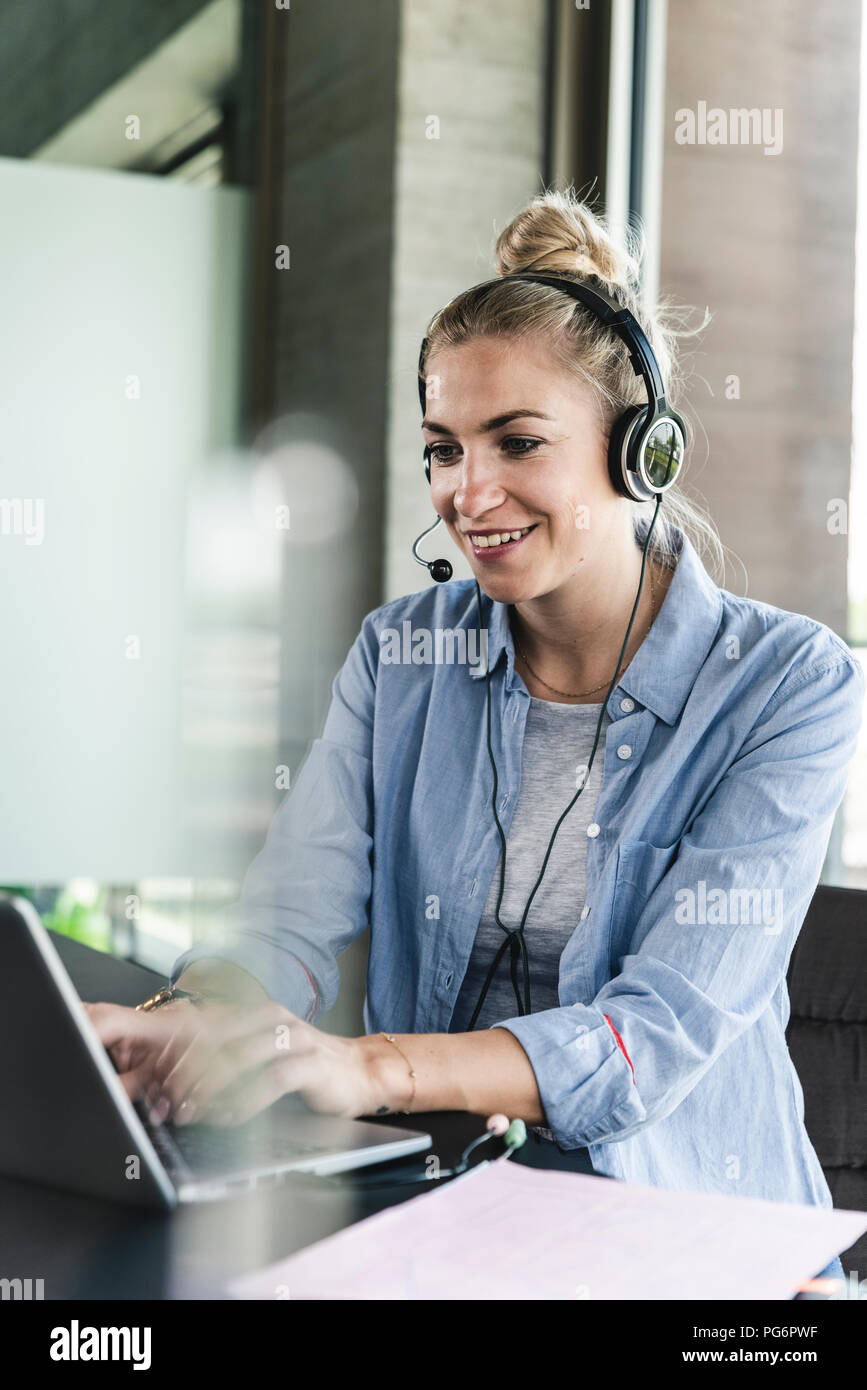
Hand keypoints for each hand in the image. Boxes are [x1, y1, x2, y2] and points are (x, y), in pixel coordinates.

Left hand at [81, 999, 374, 1126]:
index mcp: (253, 1012)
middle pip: (215, 1040)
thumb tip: (174, 1085)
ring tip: (188, 1112)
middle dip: (184, 1072)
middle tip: (163, 1101)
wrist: (360, 1072)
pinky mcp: (311, 1063)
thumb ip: (224, 1062)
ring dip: (208, 1088)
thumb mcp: (260, 1058)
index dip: (174, 1052)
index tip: (152, 1080)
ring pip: (238, 1058)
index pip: (203, 1026)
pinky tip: (229, 1119)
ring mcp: (293, 1037)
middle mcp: (271, 1018)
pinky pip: (270, 1081)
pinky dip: (245, 1102)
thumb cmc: (304, 1068)